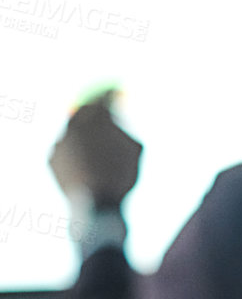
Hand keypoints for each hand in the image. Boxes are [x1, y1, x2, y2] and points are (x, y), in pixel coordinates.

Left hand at [49, 94, 141, 209]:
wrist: (96, 205)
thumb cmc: (121, 175)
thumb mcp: (134, 148)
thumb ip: (124, 129)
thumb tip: (116, 119)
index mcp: (96, 119)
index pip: (103, 97)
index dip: (112, 93)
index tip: (117, 93)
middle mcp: (73, 126)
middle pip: (84, 112)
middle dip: (95, 113)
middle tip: (106, 119)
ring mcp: (59, 142)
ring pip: (73, 132)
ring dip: (85, 135)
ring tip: (100, 155)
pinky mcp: (50, 159)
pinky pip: (65, 149)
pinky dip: (75, 152)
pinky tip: (87, 165)